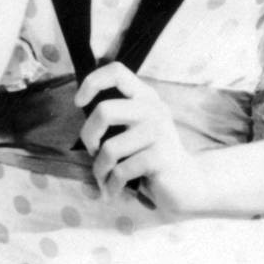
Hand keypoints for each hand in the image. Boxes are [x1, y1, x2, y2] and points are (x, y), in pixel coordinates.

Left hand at [75, 63, 206, 212]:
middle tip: (93, 152)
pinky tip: (113, 191)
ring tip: (104, 179)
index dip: (92, 82)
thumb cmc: (149, 156)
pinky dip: (111, 185)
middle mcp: (153, 109)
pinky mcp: (161, 157)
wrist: (184, 185)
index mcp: (144, 97)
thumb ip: (114, 115)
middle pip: (104, 110)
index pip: (117, 71)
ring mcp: (159, 132)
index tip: (79, 103)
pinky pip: (121, 171)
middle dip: (88, 136)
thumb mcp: (133, 128)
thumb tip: (78, 104)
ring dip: (99, 169)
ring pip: (109, 148)